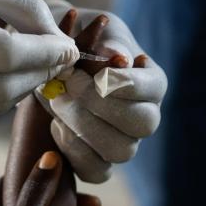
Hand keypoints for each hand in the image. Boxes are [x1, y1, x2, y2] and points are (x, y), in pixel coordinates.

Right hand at [0, 0, 78, 114]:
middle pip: (2, 88)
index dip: (47, 54)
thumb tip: (62, 45)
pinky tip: (10, 64)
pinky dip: (0, 87)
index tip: (71, 47)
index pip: (8, 55)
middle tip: (60, 56)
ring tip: (37, 60)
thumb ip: (27, 10)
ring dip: (23, 86)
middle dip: (40, 74)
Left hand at [42, 0, 166, 181]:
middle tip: (69, 83)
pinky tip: (56, 125)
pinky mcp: (98, 161)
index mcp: (149, 82)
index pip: (154, 88)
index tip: (97, 73)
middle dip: (102, 104)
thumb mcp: (92, 34)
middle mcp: (143, 115)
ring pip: (121, 151)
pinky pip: (96, 171)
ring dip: (84, 126)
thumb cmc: (76, 44)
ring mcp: (123, 141)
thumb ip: (106, 45)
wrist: (51, 65)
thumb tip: (119, 60)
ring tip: (58, 102)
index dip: (127, 83)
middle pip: (144, 124)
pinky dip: (73, 151)